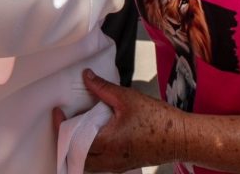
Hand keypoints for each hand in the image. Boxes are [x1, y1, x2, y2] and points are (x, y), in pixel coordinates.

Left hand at [53, 70, 186, 171]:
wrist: (182, 138)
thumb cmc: (158, 119)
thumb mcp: (128, 98)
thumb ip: (102, 87)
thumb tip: (86, 76)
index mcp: (108, 144)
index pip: (74, 140)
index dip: (60, 126)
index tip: (57, 112)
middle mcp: (109, 160)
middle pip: (76, 157)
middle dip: (65, 140)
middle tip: (62, 122)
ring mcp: (116, 166)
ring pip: (87, 164)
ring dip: (76, 149)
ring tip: (75, 128)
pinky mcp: (123, 165)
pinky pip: (98, 164)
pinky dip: (89, 153)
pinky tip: (92, 136)